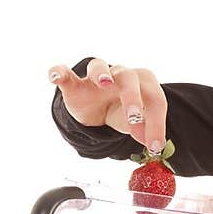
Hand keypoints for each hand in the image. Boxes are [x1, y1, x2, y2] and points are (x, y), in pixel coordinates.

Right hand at [47, 57, 167, 154]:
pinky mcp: (73, 83)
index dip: (157, 123)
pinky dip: (58, 72)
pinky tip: (55, 76)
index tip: (154, 146)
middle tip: (134, 119)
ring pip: (98, 66)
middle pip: (129, 78)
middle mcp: (121, 74)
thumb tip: (152, 145)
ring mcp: (95, 76)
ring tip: (103, 81)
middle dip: (133, 98)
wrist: (98, 108)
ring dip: (101, 73)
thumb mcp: (136, 124)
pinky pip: (64, 72)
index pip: (154, 99)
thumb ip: (144, 130)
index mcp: (142, 84)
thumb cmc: (122, 112)